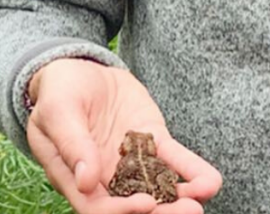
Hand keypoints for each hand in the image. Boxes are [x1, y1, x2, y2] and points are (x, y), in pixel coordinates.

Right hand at [26, 58, 221, 213]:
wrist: (79, 69)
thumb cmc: (59, 92)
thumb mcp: (58, 111)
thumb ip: (71, 144)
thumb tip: (86, 182)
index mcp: (75, 178)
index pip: (98, 206)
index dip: (122, 210)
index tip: (146, 204)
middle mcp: (106, 177)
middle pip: (133, 204)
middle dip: (163, 212)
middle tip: (189, 211)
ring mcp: (130, 161)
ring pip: (157, 187)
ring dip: (181, 197)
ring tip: (203, 195)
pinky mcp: (150, 141)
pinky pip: (172, 160)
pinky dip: (191, 170)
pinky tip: (211, 180)